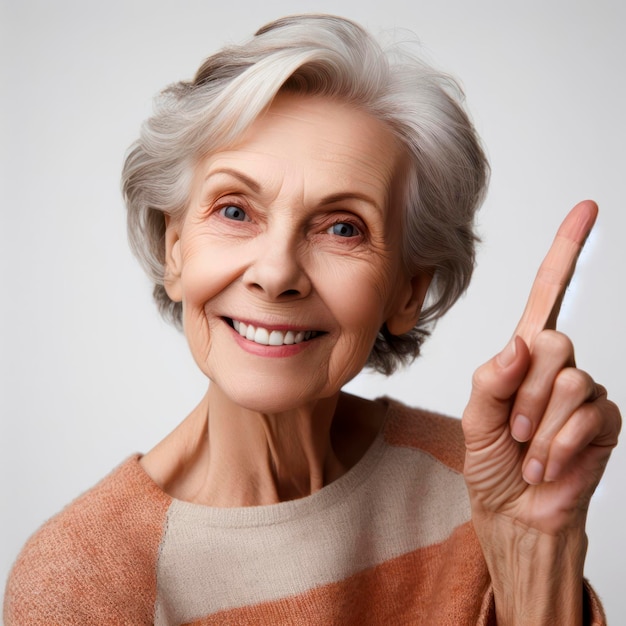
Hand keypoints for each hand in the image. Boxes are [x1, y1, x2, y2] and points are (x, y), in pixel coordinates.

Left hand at [463, 200, 620, 534]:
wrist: (514, 513)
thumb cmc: (493, 463)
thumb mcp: (477, 417)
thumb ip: (493, 378)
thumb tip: (520, 343)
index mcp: (523, 357)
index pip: (547, 295)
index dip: (565, 253)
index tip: (586, 211)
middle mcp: (557, 366)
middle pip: (552, 341)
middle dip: (524, 392)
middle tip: (514, 428)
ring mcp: (585, 393)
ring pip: (569, 379)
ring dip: (539, 422)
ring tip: (529, 448)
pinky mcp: (605, 421)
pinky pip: (588, 414)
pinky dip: (558, 445)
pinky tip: (548, 463)